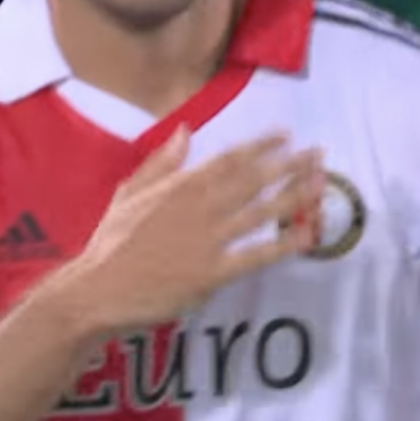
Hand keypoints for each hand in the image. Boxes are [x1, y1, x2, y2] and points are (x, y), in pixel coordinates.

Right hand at [53, 129, 325, 333]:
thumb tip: (186, 131)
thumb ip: (161, 162)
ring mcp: (209, 240)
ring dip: (295, 196)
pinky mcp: (213, 273)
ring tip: (321, 184)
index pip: (229, 159)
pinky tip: (307, 236)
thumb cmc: (110, 242)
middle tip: (318, 154)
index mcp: (180, 186)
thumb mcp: (129, 192)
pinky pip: (256, 256)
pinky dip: (284, 245)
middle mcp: (200, 207)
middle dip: (289, 165)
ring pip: (261, 213)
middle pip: (254, 180)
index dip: (260, 145)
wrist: (98, 289)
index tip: (285, 134)